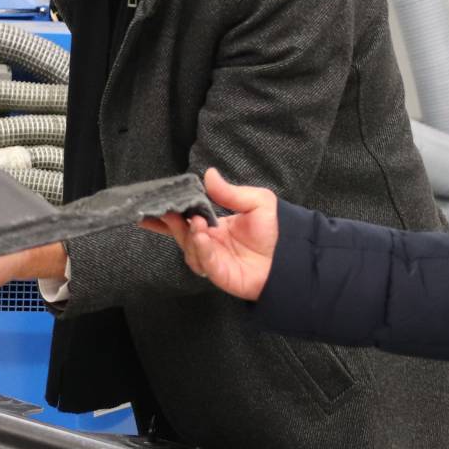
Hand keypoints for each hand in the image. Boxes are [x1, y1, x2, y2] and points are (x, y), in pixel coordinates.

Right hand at [139, 168, 277, 301]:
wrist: (292, 256)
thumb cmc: (276, 229)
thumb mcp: (257, 201)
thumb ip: (230, 192)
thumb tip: (209, 174)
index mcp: (215, 226)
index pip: (186, 218)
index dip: (169, 213)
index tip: (156, 203)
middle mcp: (210, 243)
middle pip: (181, 234)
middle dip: (169, 223)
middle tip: (164, 211)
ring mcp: (214, 259)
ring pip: (190, 248)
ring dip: (188, 235)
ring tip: (196, 222)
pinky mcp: (220, 274)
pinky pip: (204, 262)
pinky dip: (201, 249)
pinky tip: (202, 237)